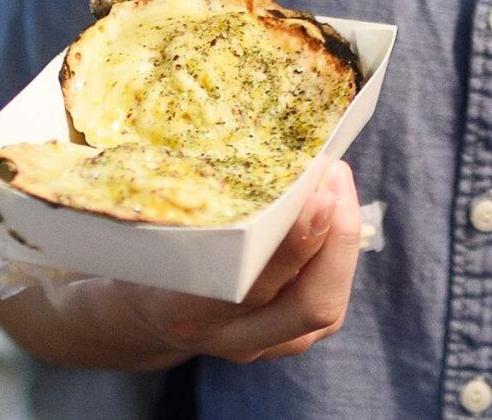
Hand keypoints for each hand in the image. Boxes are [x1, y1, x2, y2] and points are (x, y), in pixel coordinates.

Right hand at [92, 162, 363, 365]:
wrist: (146, 318)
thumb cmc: (151, 259)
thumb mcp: (155, 234)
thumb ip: (195, 210)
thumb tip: (246, 144)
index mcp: (189, 312)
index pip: (254, 287)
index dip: (294, 244)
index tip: (316, 193)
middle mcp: (232, 338)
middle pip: (310, 305)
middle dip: (338, 238)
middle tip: (335, 176)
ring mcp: (264, 347)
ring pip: (327, 309)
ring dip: (344, 242)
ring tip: (337, 183)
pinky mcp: (288, 342)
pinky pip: (328, 303)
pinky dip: (339, 256)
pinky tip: (336, 210)